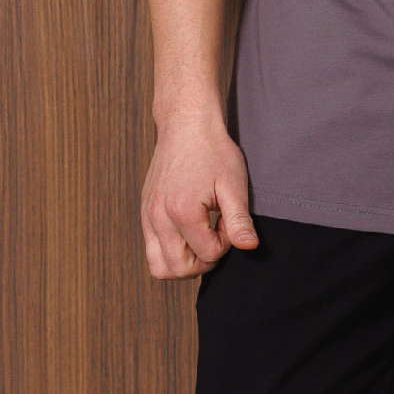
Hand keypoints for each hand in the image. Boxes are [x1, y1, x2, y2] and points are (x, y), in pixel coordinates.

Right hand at [141, 119, 259, 277]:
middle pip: (178, 269)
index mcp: (182, 211)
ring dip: (184, 262)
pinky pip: (152, 249)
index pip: (207, 254)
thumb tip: (249, 247)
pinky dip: (171, 251)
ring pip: (159, 267)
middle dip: (204, 262)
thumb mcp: (233, 184)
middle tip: (217, 236)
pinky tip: (189, 231)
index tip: (229, 221)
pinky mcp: (144, 212)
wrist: (186, 125)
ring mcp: (147, 215)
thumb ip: (239, 220)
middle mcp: (157, 217)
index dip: (225, 243)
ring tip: (202, 239)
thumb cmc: (212, 150)